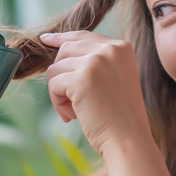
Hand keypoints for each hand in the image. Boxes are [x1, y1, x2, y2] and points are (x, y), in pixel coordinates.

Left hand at [41, 31, 152, 154]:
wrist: (129, 139)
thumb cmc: (120, 116)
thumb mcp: (115, 78)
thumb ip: (97, 62)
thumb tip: (60, 50)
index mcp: (121, 47)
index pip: (83, 36)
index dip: (62, 38)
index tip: (46, 40)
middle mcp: (110, 49)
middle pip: (65, 50)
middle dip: (62, 75)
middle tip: (72, 100)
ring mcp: (96, 62)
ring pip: (56, 68)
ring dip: (59, 92)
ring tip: (75, 110)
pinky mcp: (81, 79)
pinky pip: (54, 84)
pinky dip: (57, 102)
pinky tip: (72, 115)